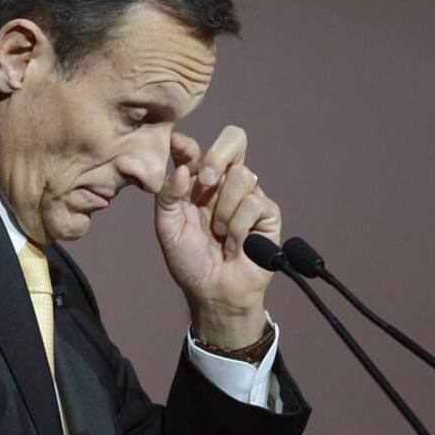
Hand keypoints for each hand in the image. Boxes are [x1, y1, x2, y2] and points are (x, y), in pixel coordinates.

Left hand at [154, 126, 281, 348]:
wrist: (214, 292)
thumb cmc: (188, 261)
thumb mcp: (167, 228)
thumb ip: (168, 196)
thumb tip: (181, 168)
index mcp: (196, 183)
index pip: (195, 151)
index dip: (187, 144)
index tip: (177, 145)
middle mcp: (223, 184)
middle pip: (234, 141)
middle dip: (219, 155)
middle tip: (207, 181)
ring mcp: (246, 196)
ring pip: (243, 175)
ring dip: (224, 209)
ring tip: (218, 234)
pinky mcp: (267, 213)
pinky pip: (255, 203)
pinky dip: (238, 227)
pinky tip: (233, 245)